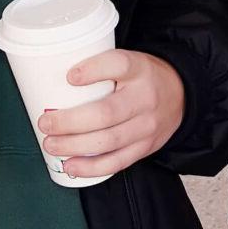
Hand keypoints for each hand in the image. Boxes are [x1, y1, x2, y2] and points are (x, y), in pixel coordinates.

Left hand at [36, 49, 184, 179]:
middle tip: (45, 122)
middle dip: (70, 122)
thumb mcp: (128, 61)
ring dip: (75, 146)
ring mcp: (147, 126)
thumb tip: (50, 78)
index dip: (93, 70)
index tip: (69, 76)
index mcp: (139, 69)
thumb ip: (100, 67)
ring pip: (109, 141)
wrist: (181, 95)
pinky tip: (71, 166)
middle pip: (106, 113)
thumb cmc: (141, 77)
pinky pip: (117, 162)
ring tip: (51, 144)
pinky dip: (91, 167)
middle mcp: (145, 98)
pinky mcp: (146, 147)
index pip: (118, 64)